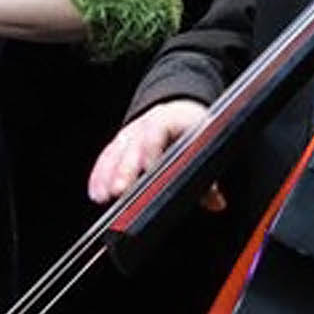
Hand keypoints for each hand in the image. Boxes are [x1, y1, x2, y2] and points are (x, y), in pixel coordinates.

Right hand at [87, 99, 221, 209]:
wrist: (177, 112)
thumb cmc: (190, 130)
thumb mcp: (203, 145)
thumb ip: (207, 176)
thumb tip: (216, 202)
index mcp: (169, 120)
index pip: (158, 131)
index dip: (152, 149)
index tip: (149, 169)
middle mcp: (145, 125)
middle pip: (132, 146)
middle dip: (125, 170)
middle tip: (120, 190)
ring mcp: (130, 134)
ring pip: (116, 153)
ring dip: (108, 175)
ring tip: (103, 196)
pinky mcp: (118, 144)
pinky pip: (106, 158)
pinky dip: (99, 176)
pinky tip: (96, 193)